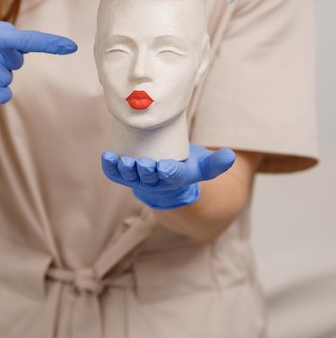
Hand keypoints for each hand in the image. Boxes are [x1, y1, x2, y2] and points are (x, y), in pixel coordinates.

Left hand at [101, 143, 234, 208]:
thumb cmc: (187, 171)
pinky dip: (110, 167)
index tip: (165, 167)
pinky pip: (115, 175)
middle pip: (149, 179)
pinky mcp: (127, 176)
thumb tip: (230, 155)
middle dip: (146, 172)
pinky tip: (107, 155)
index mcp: (176, 180)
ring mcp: (140, 181)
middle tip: (143, 163)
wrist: (168, 183)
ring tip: (124, 161)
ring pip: (131, 179)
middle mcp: (156, 182)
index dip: (168, 173)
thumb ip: (217, 163)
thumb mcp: (204, 169)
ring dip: (126, 170)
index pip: (172, 178)